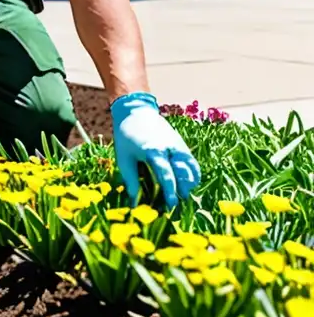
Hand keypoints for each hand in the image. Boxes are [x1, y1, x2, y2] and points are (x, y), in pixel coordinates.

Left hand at [110, 92, 200, 208]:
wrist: (136, 112)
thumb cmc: (126, 136)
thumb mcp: (124, 158)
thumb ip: (130, 180)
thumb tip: (134, 202)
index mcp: (153, 151)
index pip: (166, 174)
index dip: (170, 190)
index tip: (171, 204)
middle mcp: (169, 148)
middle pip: (182, 171)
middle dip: (182, 188)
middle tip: (179, 202)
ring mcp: (177, 145)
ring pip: (191, 166)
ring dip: (190, 181)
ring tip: (184, 193)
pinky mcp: (181, 143)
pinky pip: (191, 160)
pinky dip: (193, 172)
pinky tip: (188, 183)